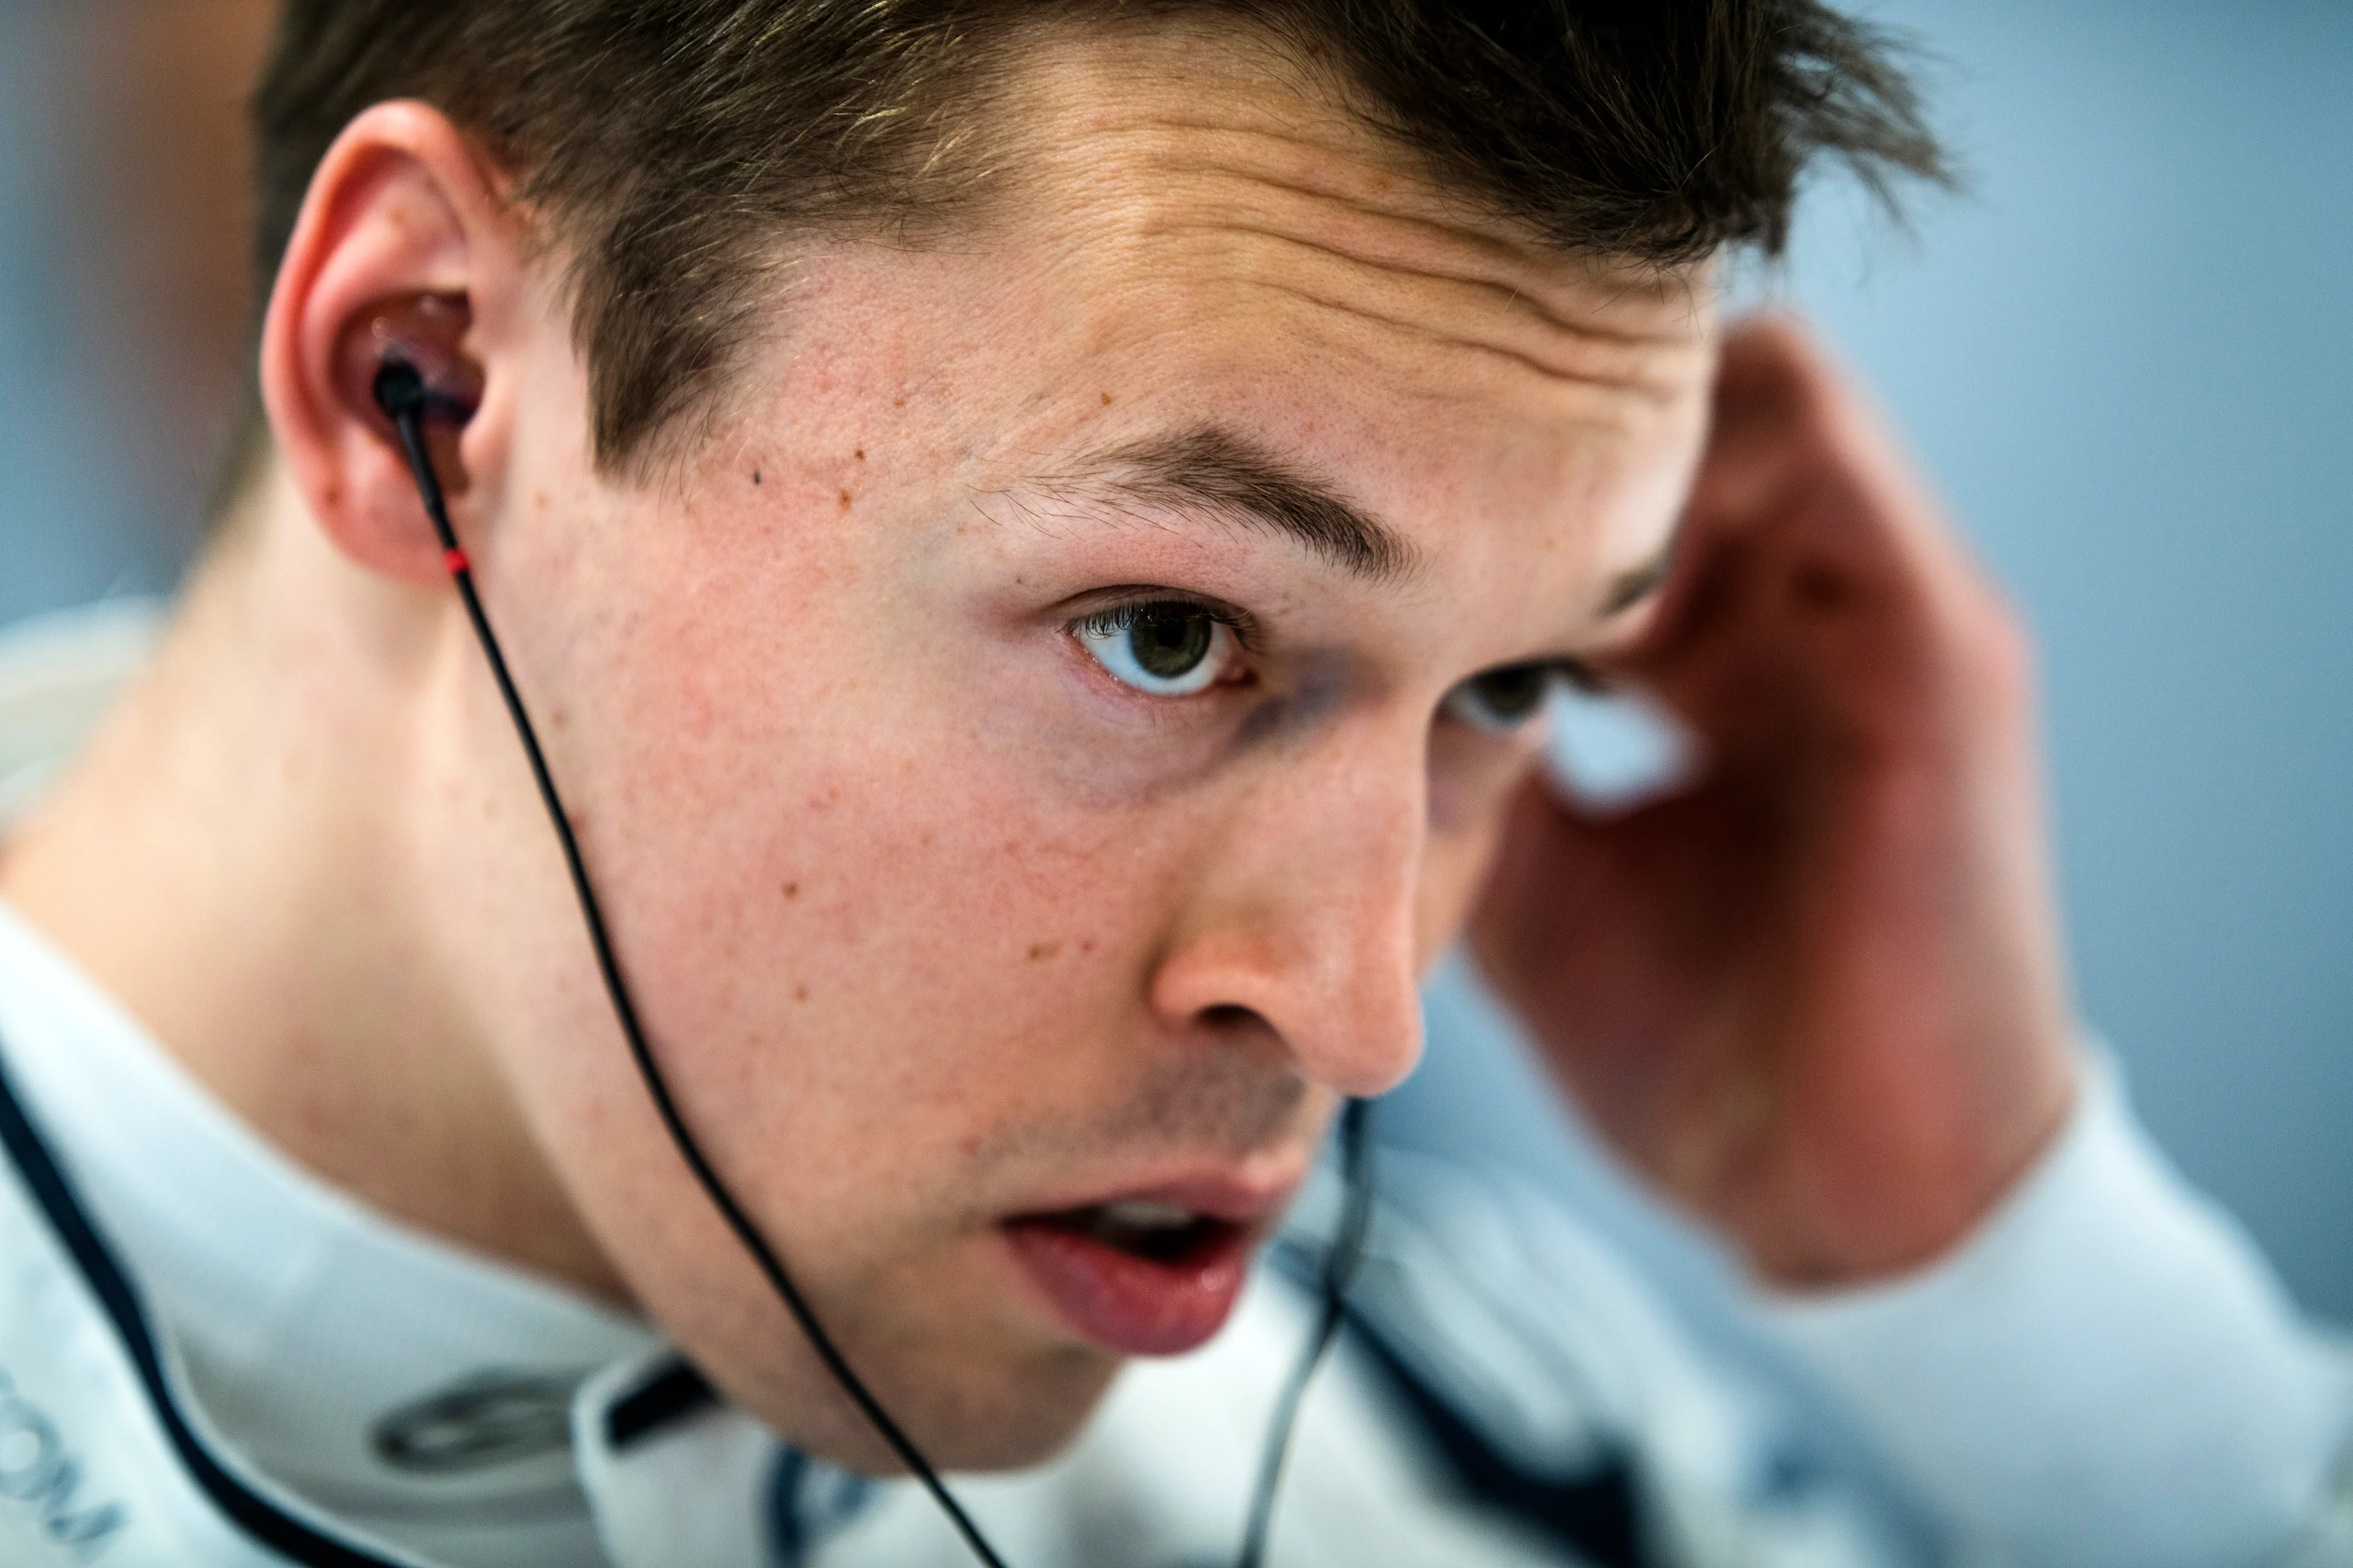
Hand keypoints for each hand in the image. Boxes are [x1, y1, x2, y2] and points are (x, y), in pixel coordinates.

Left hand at [1471, 318, 2078, 1287]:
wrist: (1846, 1193)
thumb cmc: (1687, 1047)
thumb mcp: (1525, 876)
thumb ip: (1459, 755)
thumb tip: (1331, 657)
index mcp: (1711, 664)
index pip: (1606, 473)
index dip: (1483, 476)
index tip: (1376, 544)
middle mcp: (1796, 610)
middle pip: (1669, 395)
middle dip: (1535, 435)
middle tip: (1427, 521)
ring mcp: (1876, 610)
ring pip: (1745, 384)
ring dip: (1611, 448)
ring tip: (1512, 566)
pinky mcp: (1938, 644)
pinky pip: (1820, 453)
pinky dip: (1692, 485)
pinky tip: (1599, 608)